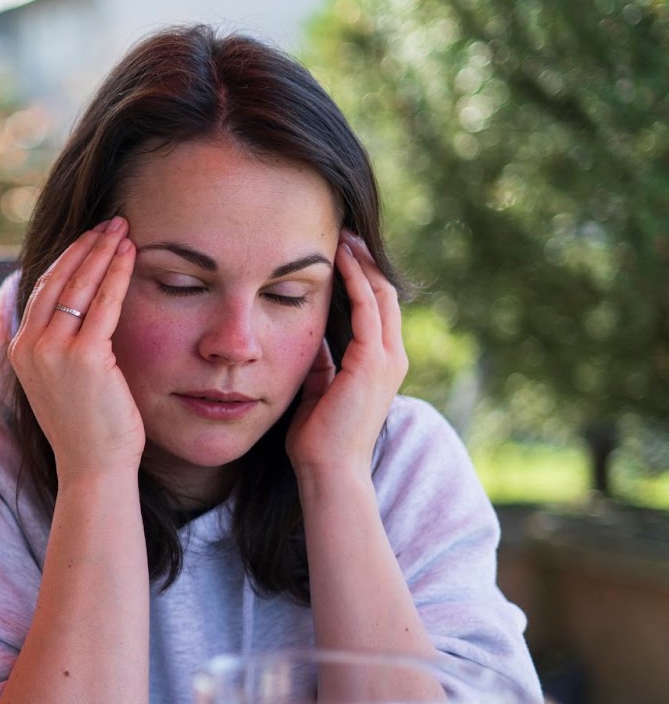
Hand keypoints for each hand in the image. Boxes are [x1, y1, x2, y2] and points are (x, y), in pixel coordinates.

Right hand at [9, 217, 141, 487]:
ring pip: (80, 285)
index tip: (91, 238)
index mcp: (21, 350)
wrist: (93, 467)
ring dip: (103, 251)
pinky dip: (118, 274)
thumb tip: (83, 315)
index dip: (68, 259)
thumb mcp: (65, 381)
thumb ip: (64, 347)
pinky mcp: (83, 356)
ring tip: (124, 229)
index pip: (43, 290)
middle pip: (58, 280)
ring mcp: (53, 351)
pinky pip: (104, 303)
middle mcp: (30, 346)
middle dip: (87, 246)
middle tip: (111, 221)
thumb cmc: (88, 429)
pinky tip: (131, 255)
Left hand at [286, 229, 407, 480]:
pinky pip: (367, 308)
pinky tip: (340, 260)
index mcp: (380, 365)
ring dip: (362, 264)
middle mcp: (391, 358)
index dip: (362, 280)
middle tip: (345, 233)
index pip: (376, 310)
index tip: (341, 254)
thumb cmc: (319, 441)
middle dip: (366, 263)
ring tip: (343, 236)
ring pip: (380, 295)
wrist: (329, 470)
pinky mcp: (373, 361)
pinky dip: (355, 281)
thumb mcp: (318, 391)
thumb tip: (311, 341)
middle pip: (385, 295)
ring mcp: (386, 359)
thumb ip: (321, 364)